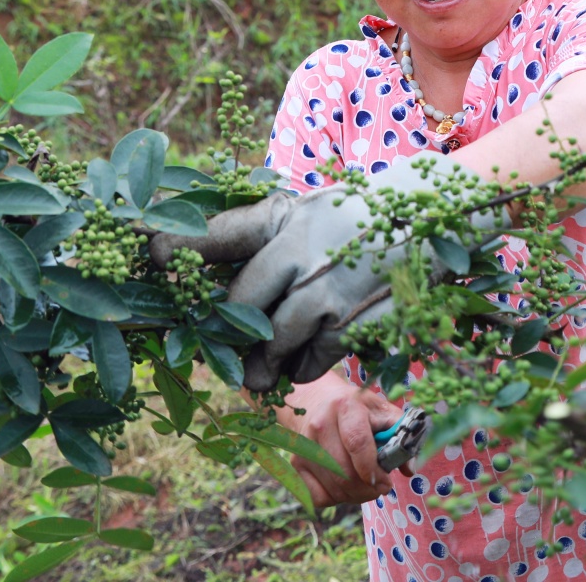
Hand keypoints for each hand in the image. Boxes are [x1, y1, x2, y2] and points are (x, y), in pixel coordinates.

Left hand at [205, 160, 501, 390]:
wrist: (435, 214)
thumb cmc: (356, 217)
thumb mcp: (307, 212)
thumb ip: (258, 236)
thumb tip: (194, 264)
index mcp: (285, 217)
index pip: (220, 234)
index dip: (181, 245)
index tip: (151, 254)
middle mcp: (304, 250)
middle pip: (242, 304)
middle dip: (224, 334)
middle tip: (214, 350)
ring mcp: (332, 289)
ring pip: (275, 341)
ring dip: (261, 363)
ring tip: (254, 373)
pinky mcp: (360, 320)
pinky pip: (315, 359)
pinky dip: (303, 367)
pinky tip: (300, 363)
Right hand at [277, 372, 405, 506]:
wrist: (318, 402)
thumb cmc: (358, 409)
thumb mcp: (382, 412)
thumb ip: (400, 436)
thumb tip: (409, 468)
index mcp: (346, 407)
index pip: (358, 443)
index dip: (373, 469)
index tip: (386, 482)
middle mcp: (320, 425)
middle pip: (345, 472)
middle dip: (369, 489)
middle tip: (382, 488)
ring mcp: (305, 447)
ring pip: (334, 488)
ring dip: (356, 496)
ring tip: (367, 486)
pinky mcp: (296, 464)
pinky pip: (318, 497)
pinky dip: (337, 499)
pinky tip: (346, 487)